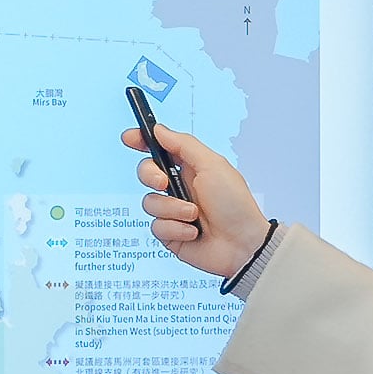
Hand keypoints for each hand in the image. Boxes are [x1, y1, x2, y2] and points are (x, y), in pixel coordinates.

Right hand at [124, 123, 270, 279]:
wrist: (242, 244)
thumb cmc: (235, 204)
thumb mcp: (212, 165)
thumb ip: (183, 145)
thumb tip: (159, 129)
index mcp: (190, 168)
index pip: (159, 150)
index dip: (142, 142)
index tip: (129, 138)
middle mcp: (179, 188)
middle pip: (146, 173)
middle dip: (150, 176)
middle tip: (164, 183)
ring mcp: (174, 212)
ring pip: (149, 203)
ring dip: (172, 208)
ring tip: (194, 215)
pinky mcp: (171, 234)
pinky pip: (156, 227)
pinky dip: (175, 228)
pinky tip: (193, 232)